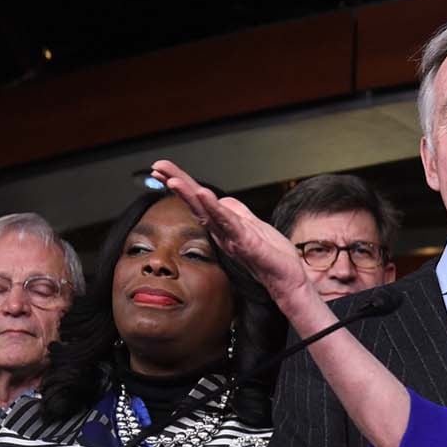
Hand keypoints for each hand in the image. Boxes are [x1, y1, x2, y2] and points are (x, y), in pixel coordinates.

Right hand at [150, 160, 311, 307]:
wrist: (289, 280)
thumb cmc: (272, 256)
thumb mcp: (253, 226)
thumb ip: (236, 213)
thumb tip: (222, 198)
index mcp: (223, 226)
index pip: (198, 200)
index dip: (182, 183)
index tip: (163, 169)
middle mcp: (222, 232)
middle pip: (196, 203)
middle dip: (177, 183)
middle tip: (158, 167)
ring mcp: (232, 237)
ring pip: (207, 212)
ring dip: (189, 195)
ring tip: (173, 180)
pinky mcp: (246, 243)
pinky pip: (229, 223)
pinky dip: (216, 209)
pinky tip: (204, 195)